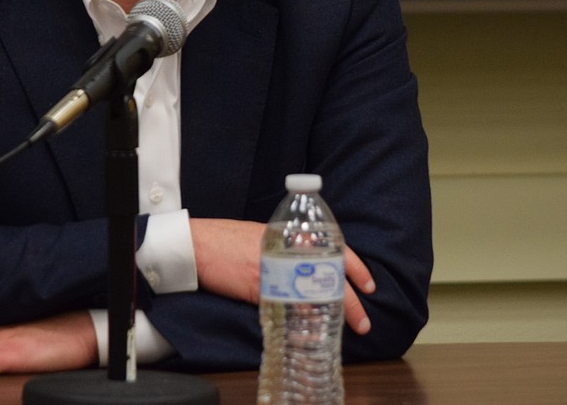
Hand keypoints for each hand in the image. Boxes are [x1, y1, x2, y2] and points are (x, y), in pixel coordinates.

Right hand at [188, 218, 375, 334]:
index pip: (335, 248)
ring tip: (345, 330)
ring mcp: (275, 269)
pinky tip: (314, 333)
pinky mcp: (259, 287)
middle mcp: (288, 250)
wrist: (197, 244)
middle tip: (363, 320)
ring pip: (313, 294)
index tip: (369, 285)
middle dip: (351, 301)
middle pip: (330, 276)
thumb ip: (286, 247)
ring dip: (332, 315)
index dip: (355, 268)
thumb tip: (305, 264)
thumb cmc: (226, 239)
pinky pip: (289, 307)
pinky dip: (303, 321)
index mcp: (291, 235)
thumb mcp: (264, 235)